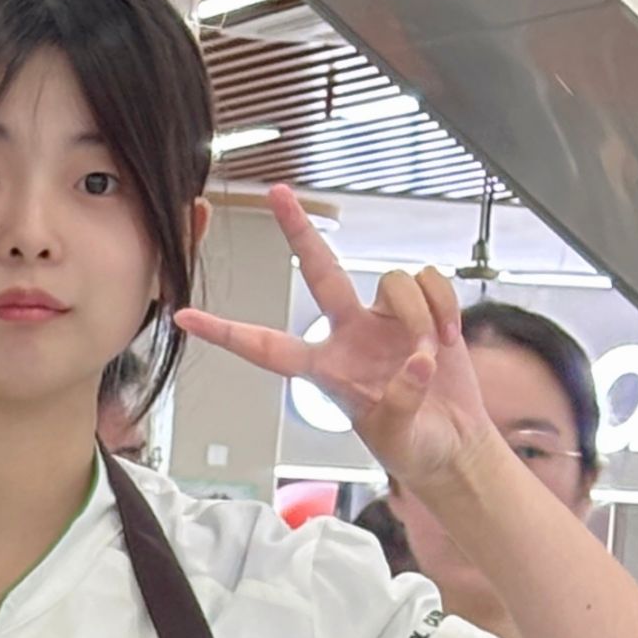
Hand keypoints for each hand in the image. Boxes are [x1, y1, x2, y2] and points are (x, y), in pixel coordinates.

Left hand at [175, 185, 496, 490]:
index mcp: (324, 369)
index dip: (226, 332)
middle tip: (278, 193)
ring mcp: (385, 320)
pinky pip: (430, 282)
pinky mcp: (423, 311)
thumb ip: (401, 401)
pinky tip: (450, 337)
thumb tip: (416, 361)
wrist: (454, 443)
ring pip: (393, 280)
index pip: (266, 347)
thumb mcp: (399, 436)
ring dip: (417, 311)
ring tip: (433, 349)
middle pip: (321, 272)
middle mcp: (349, 335)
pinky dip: (445, 306)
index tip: (184, 317)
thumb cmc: (415, 445)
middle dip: (299, 231)